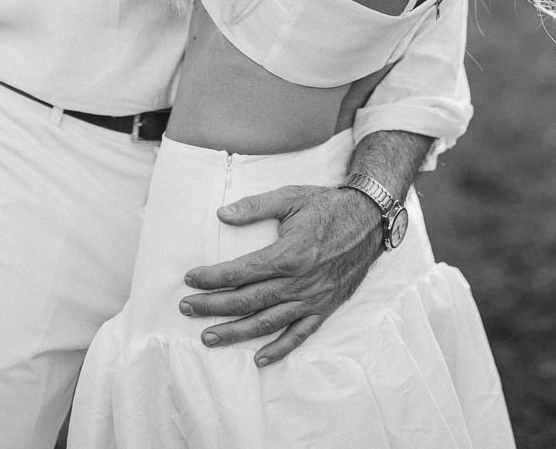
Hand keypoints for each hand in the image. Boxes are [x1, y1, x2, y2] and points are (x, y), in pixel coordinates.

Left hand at [180, 184, 381, 363]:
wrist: (369, 220)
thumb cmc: (327, 205)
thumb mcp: (290, 196)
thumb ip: (255, 206)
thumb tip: (222, 214)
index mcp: (288, 254)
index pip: (240, 272)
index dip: (212, 277)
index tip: (189, 279)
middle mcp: (299, 282)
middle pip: (247, 301)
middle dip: (213, 307)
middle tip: (186, 308)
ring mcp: (312, 299)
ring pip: (267, 323)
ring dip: (236, 333)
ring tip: (209, 338)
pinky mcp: (324, 308)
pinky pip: (299, 335)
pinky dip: (279, 349)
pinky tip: (259, 359)